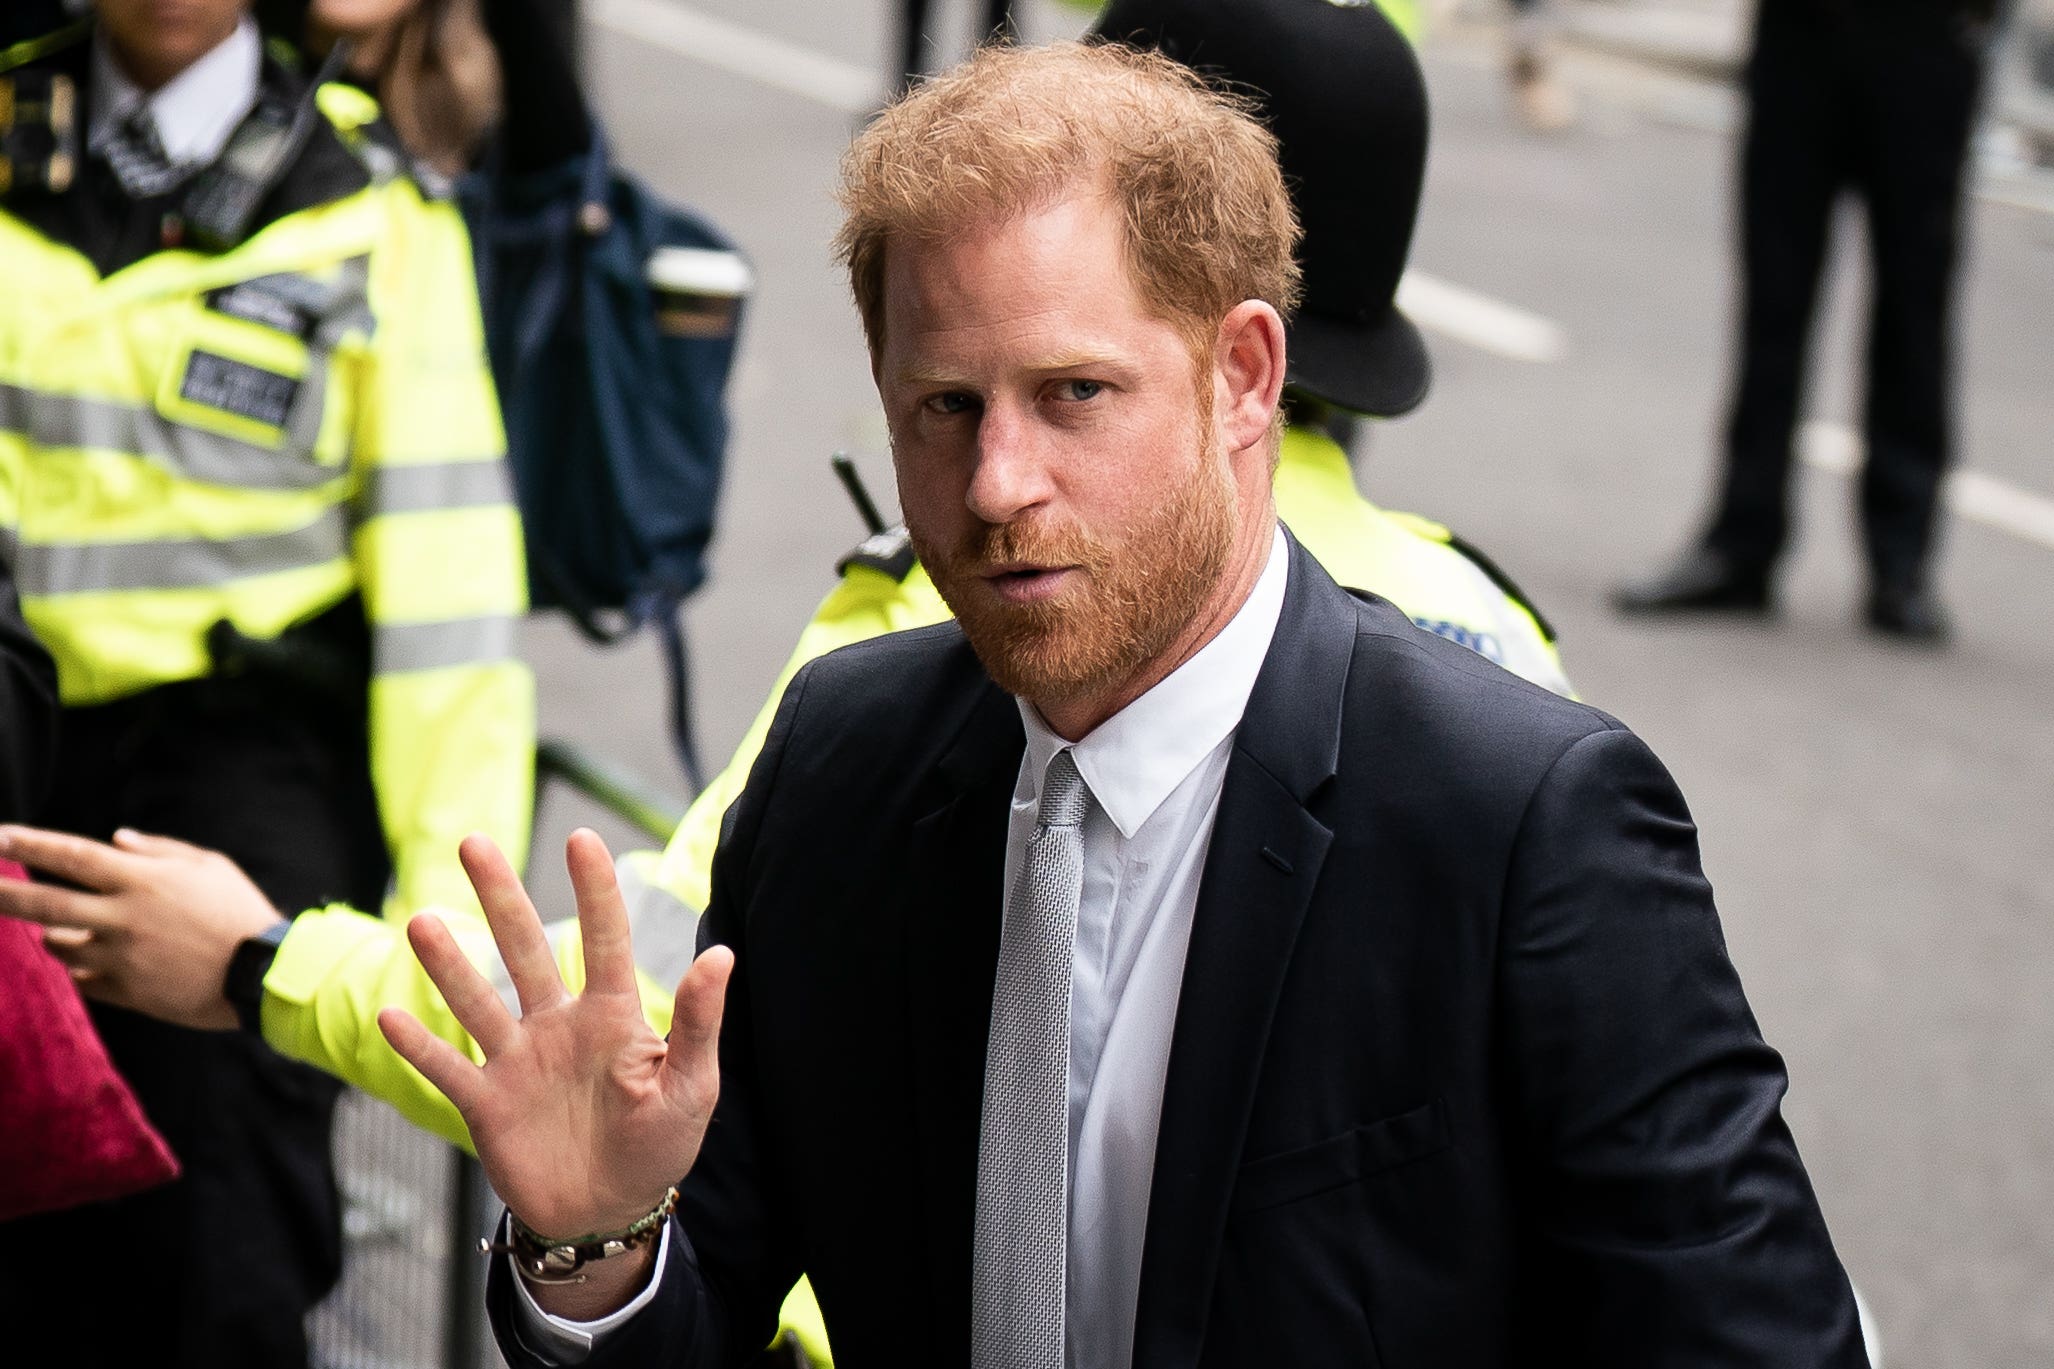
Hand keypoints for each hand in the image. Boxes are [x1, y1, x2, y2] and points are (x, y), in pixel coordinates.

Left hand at [0, 825, 284, 1029]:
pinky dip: (81, 968)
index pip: (73, 855)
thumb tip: (118, 839)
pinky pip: (85, 979)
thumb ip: (160, 850)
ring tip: (59, 930)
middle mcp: (123, 917)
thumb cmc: (240, 910)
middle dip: (3, 893)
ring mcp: (121, 957)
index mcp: (143, 881)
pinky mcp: (128, 990)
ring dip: (51, 935)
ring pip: (59, 945)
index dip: (31, 845)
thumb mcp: (210, 866)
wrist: (262, 973)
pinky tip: (90, 963)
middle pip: (46, 902)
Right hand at [377, 829, 731, 1314]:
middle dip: (501, 897)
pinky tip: (390, 1017)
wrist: (608, 1213)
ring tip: (421, 921)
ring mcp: (518, 1061)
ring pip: (479, 1001)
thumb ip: (697, 1024)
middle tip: (473, 841)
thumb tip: (720, 955)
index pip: (604, 940)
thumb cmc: (659, 1145)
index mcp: (612, 1016)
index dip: (594, 891)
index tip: (581, 838)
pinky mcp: (488, 1104)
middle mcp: (559, 1026)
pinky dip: (420, 1047)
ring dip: (450, 964)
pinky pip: (449, 1069)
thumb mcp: (690, 1087)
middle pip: (524, 949)